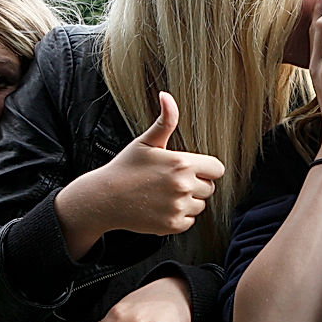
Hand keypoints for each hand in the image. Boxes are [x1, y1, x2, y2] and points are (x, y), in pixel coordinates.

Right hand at [57, 92, 225, 250]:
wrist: (104, 198)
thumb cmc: (125, 168)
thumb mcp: (146, 142)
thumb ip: (165, 120)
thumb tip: (167, 96)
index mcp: (182, 163)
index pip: (217, 169)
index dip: (206, 169)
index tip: (191, 169)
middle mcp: (184, 186)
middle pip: (209, 188)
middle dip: (196, 185)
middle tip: (171, 182)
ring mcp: (179, 207)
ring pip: (200, 205)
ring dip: (188, 202)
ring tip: (164, 194)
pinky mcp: (173, 225)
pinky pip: (189, 221)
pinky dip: (179, 217)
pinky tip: (161, 208)